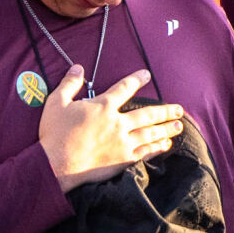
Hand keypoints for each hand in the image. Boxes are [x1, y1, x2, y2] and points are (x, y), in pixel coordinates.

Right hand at [38, 67, 186, 192]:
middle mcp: (117, 123)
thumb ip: (69, 84)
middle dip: (165, 111)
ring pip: (150, 132)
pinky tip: (165, 145)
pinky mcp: (122, 159)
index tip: (147, 75)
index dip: (137, 80)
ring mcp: (122, 142)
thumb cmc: (54, 133)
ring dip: (166, 128)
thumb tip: (77, 68)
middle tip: (179, 109)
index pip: (124, 88)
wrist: (56, 164)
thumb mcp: (56, 103)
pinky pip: (145, 152)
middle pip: (147, 114)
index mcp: (103, 106)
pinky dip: (157, 147)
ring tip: (179, 126)